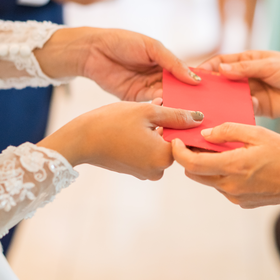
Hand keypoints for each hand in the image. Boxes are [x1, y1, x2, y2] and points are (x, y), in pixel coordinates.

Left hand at [35, 27, 201, 101]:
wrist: (92, 50)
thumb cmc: (123, 41)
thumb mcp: (152, 47)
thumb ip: (173, 63)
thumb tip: (195, 79)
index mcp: (165, 62)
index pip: (186, 76)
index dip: (197, 84)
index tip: (212, 95)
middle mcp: (158, 77)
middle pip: (178, 91)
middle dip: (188, 100)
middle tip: (204, 111)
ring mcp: (147, 89)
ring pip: (166, 100)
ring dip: (176, 107)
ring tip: (190, 116)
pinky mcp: (134, 99)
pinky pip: (150, 106)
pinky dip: (160, 110)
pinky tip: (170, 116)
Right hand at [39, 102, 203, 179]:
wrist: (80, 140)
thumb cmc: (112, 123)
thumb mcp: (148, 112)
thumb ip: (176, 115)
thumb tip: (199, 118)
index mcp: (165, 157)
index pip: (185, 138)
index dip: (180, 120)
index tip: (170, 108)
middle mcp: (158, 170)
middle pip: (173, 143)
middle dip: (167, 124)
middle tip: (154, 107)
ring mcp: (145, 172)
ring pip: (159, 146)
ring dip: (155, 130)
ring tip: (141, 114)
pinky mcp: (134, 170)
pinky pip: (147, 152)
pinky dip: (144, 139)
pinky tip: (132, 125)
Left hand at [171, 123, 279, 209]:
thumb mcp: (259, 133)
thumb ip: (228, 131)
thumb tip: (205, 133)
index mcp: (233, 166)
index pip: (192, 164)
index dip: (179, 153)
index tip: (176, 141)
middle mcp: (230, 185)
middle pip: (195, 174)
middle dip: (190, 158)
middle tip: (194, 142)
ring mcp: (235, 197)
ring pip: (209, 180)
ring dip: (207, 166)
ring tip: (219, 149)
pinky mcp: (242, 202)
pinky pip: (223, 187)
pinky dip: (222, 174)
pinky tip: (236, 163)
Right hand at [196, 51, 279, 117]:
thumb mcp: (270, 66)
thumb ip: (246, 69)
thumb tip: (221, 71)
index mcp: (247, 61)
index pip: (221, 63)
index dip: (207, 69)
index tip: (195, 78)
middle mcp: (246, 77)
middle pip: (222, 83)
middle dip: (210, 90)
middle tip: (197, 98)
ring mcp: (251, 93)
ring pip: (230, 99)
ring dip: (221, 104)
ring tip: (209, 112)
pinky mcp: (259, 108)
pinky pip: (242, 111)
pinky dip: (235, 115)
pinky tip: (228, 119)